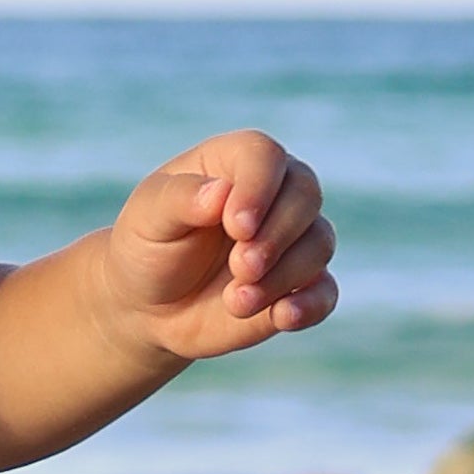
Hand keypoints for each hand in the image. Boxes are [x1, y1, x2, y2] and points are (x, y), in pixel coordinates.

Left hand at [93, 133, 337, 365]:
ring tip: (235, 301)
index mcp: (234, 163)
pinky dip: (311, 305)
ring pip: (319, 243)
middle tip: (239, 267)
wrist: (148, 306)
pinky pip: (325, 292)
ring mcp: (290, 241)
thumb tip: (221, 193)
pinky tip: (283, 317)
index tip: (236, 227)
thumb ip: (181, 199)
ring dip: (283, 276)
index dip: (259, 188)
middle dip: (276, 236)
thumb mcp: (148, 218)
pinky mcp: (298, 287)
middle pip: (305, 194)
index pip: (265, 156)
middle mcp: (273, 194)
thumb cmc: (147, 248)